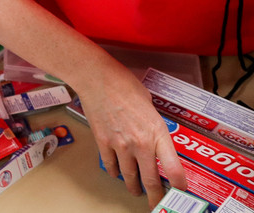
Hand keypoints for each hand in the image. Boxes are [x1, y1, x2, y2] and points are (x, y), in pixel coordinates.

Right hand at [77, 59, 185, 205]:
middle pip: (150, 181)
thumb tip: (154, 136)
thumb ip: (154, 125)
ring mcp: (120, 145)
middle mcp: (140, 144)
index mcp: (157, 133)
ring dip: (133, 187)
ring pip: (129, 177)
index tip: (182, 191)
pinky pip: (110, 165)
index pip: (173, 169)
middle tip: (158, 204)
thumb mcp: (150, 106)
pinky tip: (117, 173)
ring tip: (136, 191)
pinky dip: (115, 172)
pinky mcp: (103, 142)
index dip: (180, 186)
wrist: (96, 79)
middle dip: (156, 197)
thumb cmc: (124, 85)